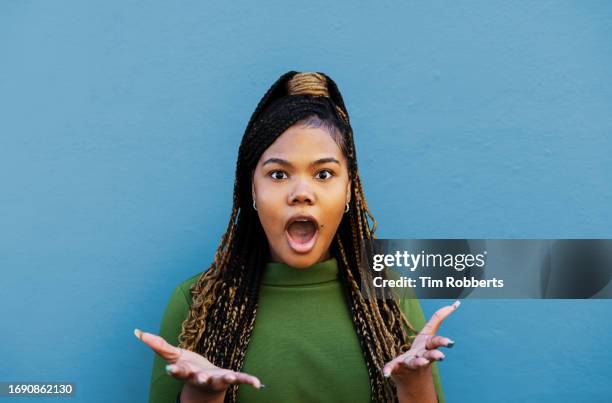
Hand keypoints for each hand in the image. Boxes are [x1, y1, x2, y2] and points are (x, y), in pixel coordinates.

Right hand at [134, 329, 263, 399]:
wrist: (205, 385)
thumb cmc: (188, 368)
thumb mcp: (174, 355)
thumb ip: (158, 345)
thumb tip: (137, 332)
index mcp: (186, 372)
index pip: (178, 371)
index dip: (175, 370)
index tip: (171, 369)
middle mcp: (200, 378)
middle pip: (198, 378)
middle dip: (198, 377)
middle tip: (198, 376)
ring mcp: (216, 380)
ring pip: (220, 380)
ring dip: (225, 379)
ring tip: (230, 377)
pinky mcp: (230, 378)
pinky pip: (241, 379)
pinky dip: (249, 381)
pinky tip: (258, 383)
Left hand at [383, 300, 458, 397]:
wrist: (411, 377)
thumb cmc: (422, 351)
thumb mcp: (428, 333)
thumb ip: (438, 319)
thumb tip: (456, 304)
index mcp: (427, 347)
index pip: (436, 342)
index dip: (443, 341)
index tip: (451, 342)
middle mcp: (420, 356)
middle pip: (429, 355)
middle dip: (435, 355)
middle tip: (441, 356)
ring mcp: (409, 362)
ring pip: (414, 362)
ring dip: (418, 362)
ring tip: (422, 362)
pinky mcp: (396, 367)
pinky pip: (392, 367)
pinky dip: (389, 370)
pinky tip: (385, 374)